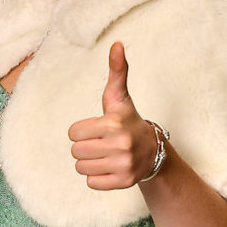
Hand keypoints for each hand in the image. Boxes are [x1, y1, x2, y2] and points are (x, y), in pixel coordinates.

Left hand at [68, 42, 156, 189]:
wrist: (153, 151)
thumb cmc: (128, 121)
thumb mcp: (120, 98)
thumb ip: (116, 71)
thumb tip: (116, 44)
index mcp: (113, 123)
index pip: (73, 133)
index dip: (81, 131)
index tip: (96, 129)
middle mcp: (120, 145)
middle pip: (76, 152)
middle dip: (85, 148)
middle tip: (101, 143)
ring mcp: (123, 165)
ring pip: (81, 168)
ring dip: (89, 163)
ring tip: (105, 155)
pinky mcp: (124, 182)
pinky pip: (92, 183)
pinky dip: (97, 178)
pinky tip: (110, 167)